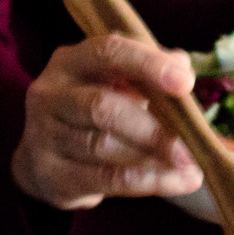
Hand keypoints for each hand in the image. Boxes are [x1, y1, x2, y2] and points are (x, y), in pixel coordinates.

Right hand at [12, 34, 199, 210]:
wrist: (42, 160)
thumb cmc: (90, 111)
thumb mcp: (114, 83)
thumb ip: (147, 71)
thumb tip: (182, 65)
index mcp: (69, 62)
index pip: (107, 52)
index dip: (148, 65)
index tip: (186, 84)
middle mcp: (49, 95)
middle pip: (102, 107)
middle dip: (152, 128)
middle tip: (191, 147)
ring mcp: (44, 136)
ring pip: (103, 146)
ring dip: (153, 158)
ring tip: (190, 166)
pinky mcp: (51, 174)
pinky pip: (104, 179)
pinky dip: (146, 182)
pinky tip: (176, 182)